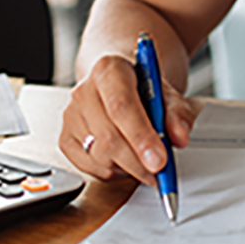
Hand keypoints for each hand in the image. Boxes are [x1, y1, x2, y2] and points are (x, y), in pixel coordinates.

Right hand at [60, 54, 197, 183]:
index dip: (141, 137)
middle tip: (161, 174)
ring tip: (144, 159)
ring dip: (127, 168)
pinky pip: (88, 167)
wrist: (119, 85)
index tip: (160, 161)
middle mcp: (84, 91)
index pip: (122, 106)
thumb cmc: (142, 89)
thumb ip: (178, 114)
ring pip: (99, 156)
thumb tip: (179, 137)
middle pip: (109, 137)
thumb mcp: (168, 95)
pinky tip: (124, 161)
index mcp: (110, 70)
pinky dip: (111, 172)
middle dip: (138, 162)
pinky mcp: (65, 139)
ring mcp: (71, 116)